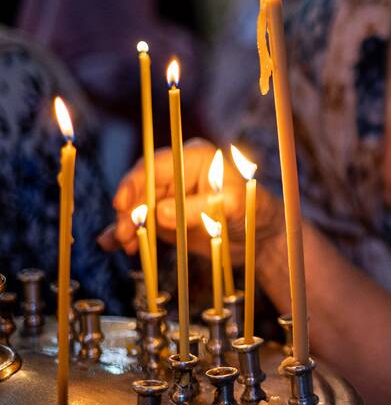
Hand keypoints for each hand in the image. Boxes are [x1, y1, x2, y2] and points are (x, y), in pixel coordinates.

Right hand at [98, 138, 281, 262]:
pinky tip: (112, 245)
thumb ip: (198, 207)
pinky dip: (129, 234)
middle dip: (130, 211)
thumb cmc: (256, 211)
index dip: (135, 182)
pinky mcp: (168, 219)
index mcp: (195, 158)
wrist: (263, 237)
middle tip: (126, 234)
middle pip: (142, 188)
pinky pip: (144, 225)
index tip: (122, 204)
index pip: (157, 165)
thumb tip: (160, 213)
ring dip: (127, 225)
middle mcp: (179, 174)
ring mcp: (171, 197)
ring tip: (125, 246)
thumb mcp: (233, 205)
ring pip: (139, 208)